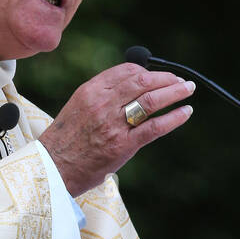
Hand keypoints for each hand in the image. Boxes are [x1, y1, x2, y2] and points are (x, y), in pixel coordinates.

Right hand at [39, 62, 196, 196]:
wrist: (52, 168)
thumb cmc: (65, 141)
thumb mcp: (78, 107)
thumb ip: (102, 96)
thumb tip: (130, 86)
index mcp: (90, 91)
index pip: (127, 71)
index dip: (148, 70)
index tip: (159, 75)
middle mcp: (103, 103)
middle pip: (143, 81)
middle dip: (166, 78)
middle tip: (180, 81)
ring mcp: (113, 124)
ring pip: (152, 100)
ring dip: (174, 92)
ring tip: (187, 90)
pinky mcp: (122, 145)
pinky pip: (154, 126)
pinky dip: (174, 117)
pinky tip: (185, 112)